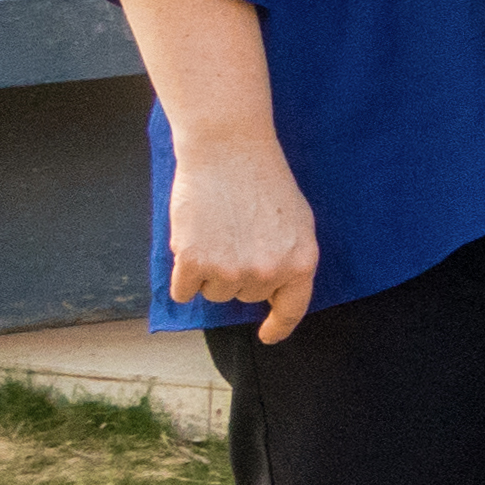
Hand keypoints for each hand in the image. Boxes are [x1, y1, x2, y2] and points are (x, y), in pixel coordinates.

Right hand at [160, 130, 323, 346]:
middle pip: (244, 295)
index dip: (278, 326)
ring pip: (213, 292)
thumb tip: (275, 288)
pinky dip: (183, 274)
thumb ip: (289, 258)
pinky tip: (190, 243)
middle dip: (237, 272)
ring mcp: (231, 269)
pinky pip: (184, 290)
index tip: (267, 335)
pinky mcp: (195, 262)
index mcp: (302, 262)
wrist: (229, 149)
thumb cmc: (263, 180)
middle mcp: (269, 272)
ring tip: (216, 231)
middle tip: (235, 234)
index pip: (292, 309)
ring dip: (209, 270)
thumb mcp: (296, 222)